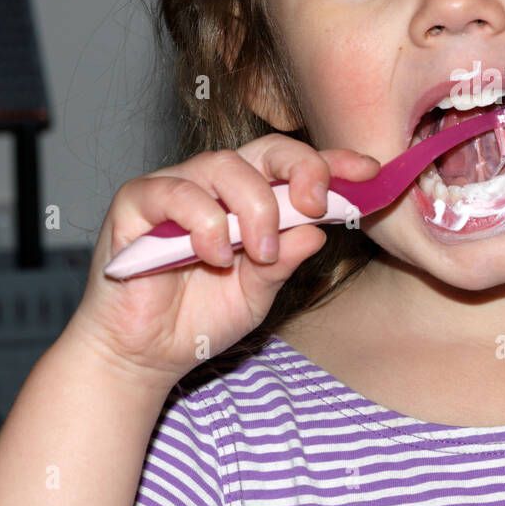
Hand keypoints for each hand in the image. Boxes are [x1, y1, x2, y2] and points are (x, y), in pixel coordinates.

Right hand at [68, 133, 380, 386]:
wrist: (144, 355)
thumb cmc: (201, 317)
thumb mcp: (260, 293)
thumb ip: (286, 261)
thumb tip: (318, 231)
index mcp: (251, 197)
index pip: (296, 165)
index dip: (333, 162)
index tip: (369, 172)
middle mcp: (215, 184)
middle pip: (266, 150)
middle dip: (302, 170)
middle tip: (316, 207)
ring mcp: (174, 188)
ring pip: (224, 165)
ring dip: (254, 208)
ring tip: (259, 253)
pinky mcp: (136, 204)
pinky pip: (174, 192)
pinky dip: (203, 222)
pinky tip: (213, 255)